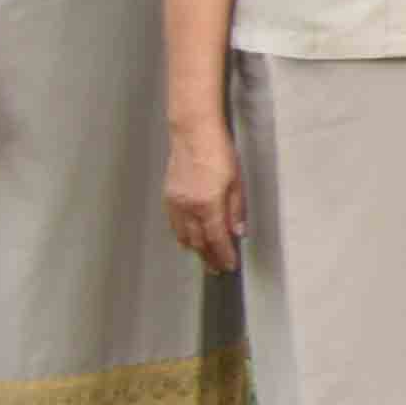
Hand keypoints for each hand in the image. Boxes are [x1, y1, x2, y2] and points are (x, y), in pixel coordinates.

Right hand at [161, 130, 237, 271]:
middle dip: (208, 257)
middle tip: (216, 269)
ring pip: (183, 235)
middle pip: (198, 241)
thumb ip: (236, 209)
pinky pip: (174, 224)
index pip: (216, 238)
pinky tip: (188, 240)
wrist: (193, 134)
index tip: (229, 266)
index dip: (223, 255)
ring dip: (195, 249)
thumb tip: (237, 232)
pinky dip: (182, 235)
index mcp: (207, 204)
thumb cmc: (219, 153)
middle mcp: (188, 207)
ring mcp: (175, 203)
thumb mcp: (236, 181)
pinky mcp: (168, 197)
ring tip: (205, 259)